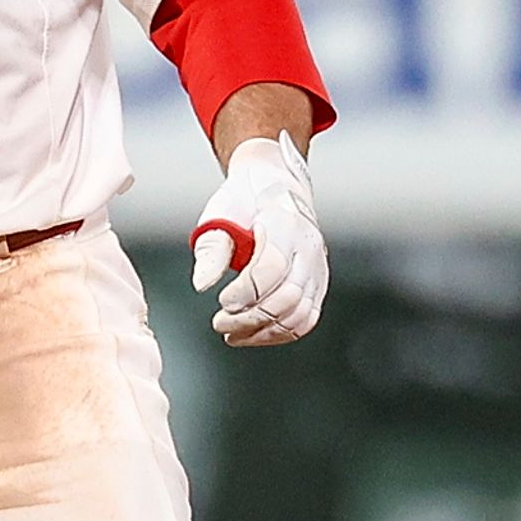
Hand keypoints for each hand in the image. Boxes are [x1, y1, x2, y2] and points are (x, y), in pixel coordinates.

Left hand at [190, 134, 325, 346]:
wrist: (275, 187)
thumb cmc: (245, 200)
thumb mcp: (219, 214)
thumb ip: (211, 249)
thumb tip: (202, 284)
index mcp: (284, 222)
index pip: (272, 267)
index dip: (246, 292)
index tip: (221, 301)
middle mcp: (308, 247)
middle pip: (287, 296)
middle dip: (250, 317)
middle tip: (220, 322)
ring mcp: (317, 267)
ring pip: (299, 314)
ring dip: (263, 332)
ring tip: (232, 333)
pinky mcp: (317, 284)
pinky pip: (306, 319)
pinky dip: (279, 333)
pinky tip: (253, 334)